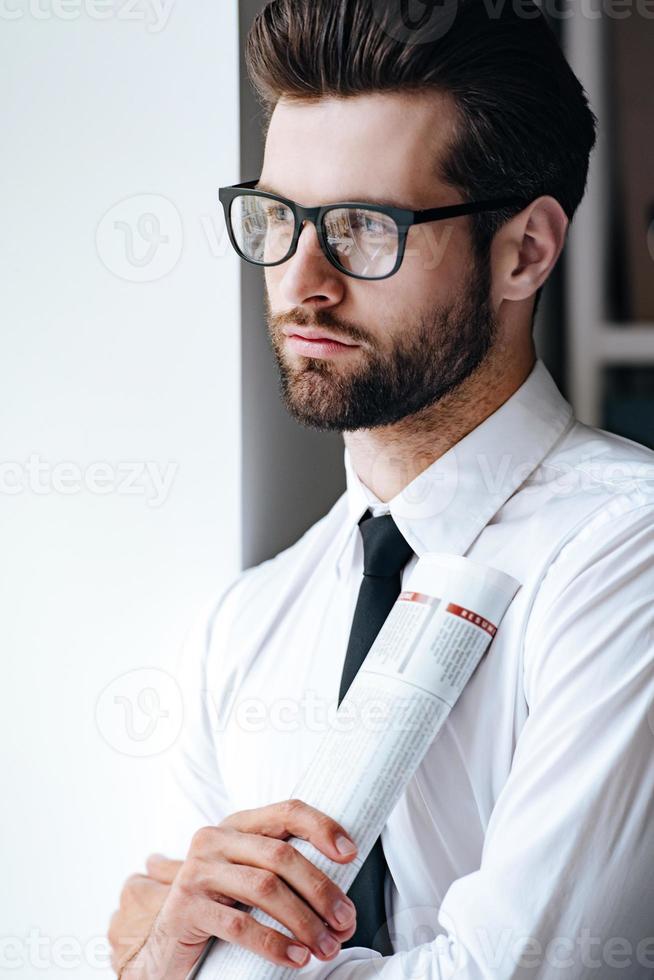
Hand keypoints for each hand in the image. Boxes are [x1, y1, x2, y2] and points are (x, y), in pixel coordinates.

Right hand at [122, 799, 358, 978]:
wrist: (164, 945)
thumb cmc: (219, 911)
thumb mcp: (249, 880)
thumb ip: (283, 873)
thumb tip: (341, 902)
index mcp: (237, 825)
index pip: (287, 811)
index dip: (322, 827)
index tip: (351, 854)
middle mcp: (214, 839)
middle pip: (281, 855)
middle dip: (320, 889)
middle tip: (345, 921)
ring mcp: (197, 871)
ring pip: (264, 888)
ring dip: (304, 921)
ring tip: (326, 946)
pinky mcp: (185, 906)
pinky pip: (239, 925)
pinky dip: (274, 943)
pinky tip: (295, 958)